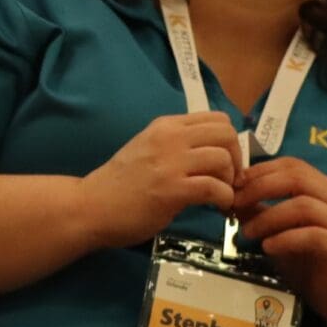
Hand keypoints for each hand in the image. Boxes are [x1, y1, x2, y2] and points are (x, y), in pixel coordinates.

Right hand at [81, 112, 240, 248]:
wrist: (90, 207)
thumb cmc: (119, 184)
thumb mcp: (147, 150)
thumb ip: (176, 146)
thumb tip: (214, 154)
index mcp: (165, 126)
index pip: (216, 118)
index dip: (229, 141)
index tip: (225, 162)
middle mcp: (169, 137)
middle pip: (226, 133)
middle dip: (236, 158)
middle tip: (228, 179)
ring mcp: (171, 162)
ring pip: (224, 158)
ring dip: (230, 181)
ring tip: (221, 196)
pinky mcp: (173, 190)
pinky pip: (216, 188)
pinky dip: (225, 199)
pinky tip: (218, 208)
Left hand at [233, 158, 326, 322]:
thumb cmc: (313, 262)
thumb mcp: (280, 233)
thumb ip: (260, 213)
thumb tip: (229, 197)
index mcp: (325, 189)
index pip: (292, 165)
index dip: (261, 170)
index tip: (234, 183)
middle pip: (296, 178)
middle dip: (260, 188)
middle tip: (235, 203)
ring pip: (303, 205)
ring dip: (269, 216)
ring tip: (247, 232)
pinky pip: (313, 235)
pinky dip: (285, 239)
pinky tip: (268, 248)